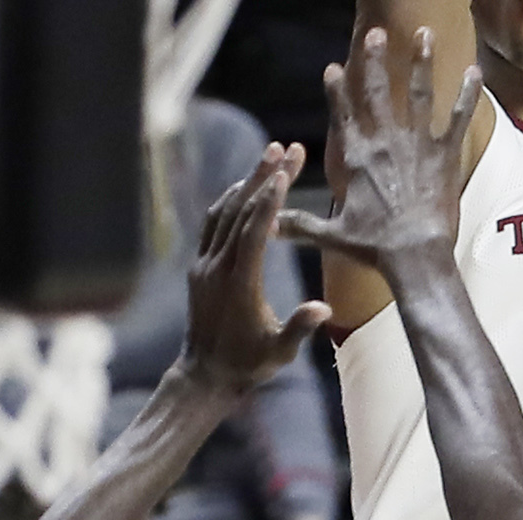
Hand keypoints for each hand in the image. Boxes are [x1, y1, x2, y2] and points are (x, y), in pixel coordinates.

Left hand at [180, 142, 331, 395]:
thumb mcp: (279, 353)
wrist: (204, 376)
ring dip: (247, 182)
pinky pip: (212, 224)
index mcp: (239, 283)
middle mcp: (218, 267)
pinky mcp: (198, 267)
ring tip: (270, 156)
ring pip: (224, 211)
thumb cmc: (248, 366)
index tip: (285, 171)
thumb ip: (299, 327)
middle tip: (285, 147)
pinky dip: (229, 200)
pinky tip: (244, 188)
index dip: (270, 199)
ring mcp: (204, 264)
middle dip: (265, 176)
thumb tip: (324, 307)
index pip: (254, 230)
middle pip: (241, 210)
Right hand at [279, 27, 481, 270]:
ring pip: (419, 93)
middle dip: (376, 60)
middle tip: (377, 32)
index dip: (337, 89)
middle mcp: (385, 143)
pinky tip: (473, 71)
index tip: (333, 66)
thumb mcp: (332, 236)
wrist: (416, 256)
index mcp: (357, 158)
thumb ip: (299, 225)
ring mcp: (416, 144)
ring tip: (424, 33)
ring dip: (421, 62)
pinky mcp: (444, 154)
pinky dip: (466, 93)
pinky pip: (457, 117)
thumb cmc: (374, 248)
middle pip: (379, 92)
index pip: (343, 115)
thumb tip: (269, 225)